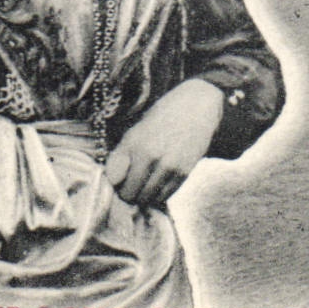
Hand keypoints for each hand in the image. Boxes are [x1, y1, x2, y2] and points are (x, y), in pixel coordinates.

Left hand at [105, 79, 223, 206]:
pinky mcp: (184, 172)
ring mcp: (170, 167)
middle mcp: (153, 158)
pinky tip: (157, 183)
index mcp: (137, 146)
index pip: (116, 183)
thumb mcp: (135, 132)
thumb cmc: (161, 118)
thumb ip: (120, 157)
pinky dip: (158, 195)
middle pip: (132, 194)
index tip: (119, 180)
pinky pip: (165, 196)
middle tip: (132, 185)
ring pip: (148, 199)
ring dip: (143, 196)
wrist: (196, 108)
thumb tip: (112, 182)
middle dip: (129, 193)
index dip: (115, 184)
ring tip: (145, 184)